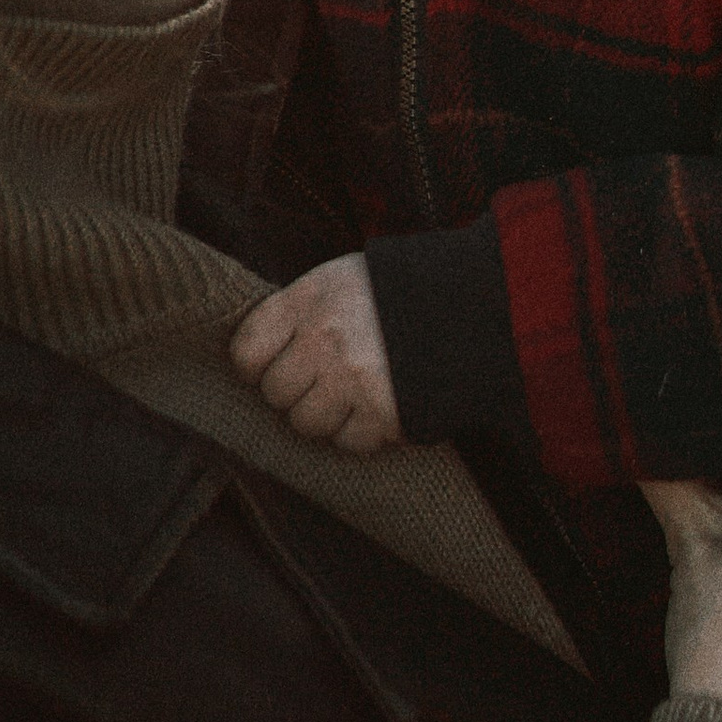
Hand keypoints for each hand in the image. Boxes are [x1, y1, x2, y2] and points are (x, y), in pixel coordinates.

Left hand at [229, 253, 401, 452]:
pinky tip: (379, 405)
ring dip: (326, 415)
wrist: (475, 306)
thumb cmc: (399, 293)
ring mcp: (353, 379)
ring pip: (306, 423)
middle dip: (295, 391)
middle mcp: (325, 339)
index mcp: (311, 299)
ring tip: (353, 393)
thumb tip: (256, 358)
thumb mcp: (343, 279)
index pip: (246, 352)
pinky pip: (348, 442)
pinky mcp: (383, 413)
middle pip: (275, 392)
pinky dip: (362, 431)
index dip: (256, 365)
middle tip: (323, 379)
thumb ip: (300, 312)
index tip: (272, 366)